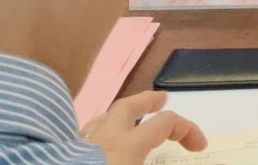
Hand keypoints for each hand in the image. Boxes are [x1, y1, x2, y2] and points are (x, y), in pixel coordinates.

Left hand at [82, 90, 206, 163]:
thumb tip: (172, 162)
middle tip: (162, 99)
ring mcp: (76, 149)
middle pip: (127, 107)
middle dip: (147, 101)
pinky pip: (79, 139)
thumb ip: (154, 164)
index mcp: (127, 147)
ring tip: (127, 121)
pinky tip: (94, 149)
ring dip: (118, 117)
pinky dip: (94, 137)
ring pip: (98, 120)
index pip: (165, 123)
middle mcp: (102, 140)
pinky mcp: (57, 158)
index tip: (199, 147)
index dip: (188, 130)